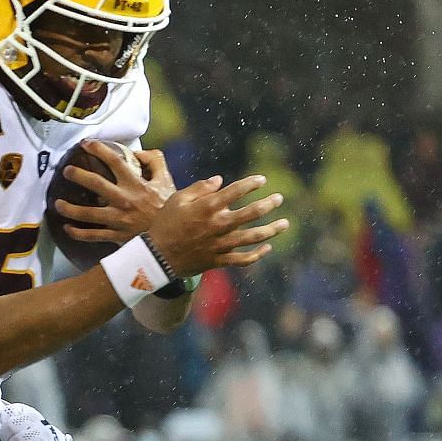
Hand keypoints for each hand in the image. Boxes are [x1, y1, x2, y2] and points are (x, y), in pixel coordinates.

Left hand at [52, 143, 177, 245]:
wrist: (172, 237)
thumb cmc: (166, 207)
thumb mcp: (166, 181)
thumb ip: (155, 162)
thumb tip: (139, 152)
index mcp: (135, 184)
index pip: (115, 162)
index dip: (99, 150)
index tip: (85, 144)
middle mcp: (123, 200)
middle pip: (95, 184)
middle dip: (78, 175)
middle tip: (66, 171)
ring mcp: (117, 220)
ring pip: (88, 214)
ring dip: (70, 208)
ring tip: (57, 204)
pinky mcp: (115, 236)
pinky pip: (92, 235)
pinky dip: (78, 233)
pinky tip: (68, 228)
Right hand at [143, 175, 288, 277]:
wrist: (156, 257)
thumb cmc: (165, 224)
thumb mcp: (176, 200)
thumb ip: (199, 188)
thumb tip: (219, 180)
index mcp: (207, 208)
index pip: (235, 191)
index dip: (251, 184)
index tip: (262, 180)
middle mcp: (217, 225)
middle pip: (250, 214)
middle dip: (268, 205)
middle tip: (279, 199)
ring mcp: (219, 244)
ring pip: (252, 237)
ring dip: (271, 230)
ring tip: (284, 224)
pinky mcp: (218, 260)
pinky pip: (243, 259)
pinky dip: (257, 254)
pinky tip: (268, 248)